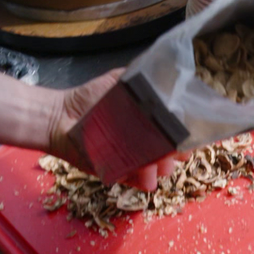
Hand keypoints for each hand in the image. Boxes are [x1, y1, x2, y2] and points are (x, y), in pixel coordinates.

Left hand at [46, 69, 176, 190]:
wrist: (61, 117)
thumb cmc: (90, 98)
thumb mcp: (120, 81)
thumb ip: (143, 77)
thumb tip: (168, 72)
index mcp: (152, 121)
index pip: (180, 130)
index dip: (189, 133)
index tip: (192, 133)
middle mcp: (148, 142)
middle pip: (175, 152)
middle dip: (178, 152)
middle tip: (172, 148)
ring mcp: (137, 160)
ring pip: (161, 169)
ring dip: (163, 167)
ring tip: (155, 162)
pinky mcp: (122, 174)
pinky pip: (140, 181)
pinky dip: (145, 180)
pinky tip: (145, 176)